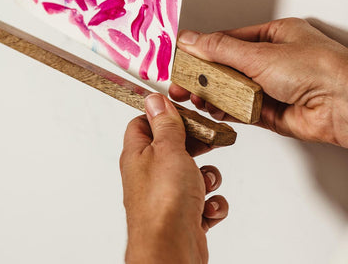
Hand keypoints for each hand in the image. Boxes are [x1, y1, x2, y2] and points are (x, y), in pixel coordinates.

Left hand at [120, 94, 227, 263]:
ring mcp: (166, 196)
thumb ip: (165, 124)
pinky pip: (203, 202)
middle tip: (210, 141)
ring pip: (192, 175)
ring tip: (205, 184)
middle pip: (173, 148)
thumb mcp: (168, 149)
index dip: (164, 116)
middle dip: (196, 146)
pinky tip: (208, 209)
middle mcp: (149, 174)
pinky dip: (211, 204)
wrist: (171, 250)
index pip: (144, 124)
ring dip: (207, 177)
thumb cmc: (164, 202)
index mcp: (138, 155)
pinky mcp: (183, 217)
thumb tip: (155, 100)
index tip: (184, 113)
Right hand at [170, 18, 347, 147]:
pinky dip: (227, 111)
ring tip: (195, 97)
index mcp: (274, 37)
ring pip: (233, 90)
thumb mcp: (260, 53)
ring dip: (214, 95)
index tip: (183, 57)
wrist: (345, 106)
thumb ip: (220, 49)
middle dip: (204, 76)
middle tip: (183, 83)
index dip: (204, 49)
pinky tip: (214, 111)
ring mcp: (273, 87)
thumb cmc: (320, 69)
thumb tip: (192, 39)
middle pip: (228, 67)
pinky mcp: (273, 113)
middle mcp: (273, 61)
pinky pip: (242, 110)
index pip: (229, 41)